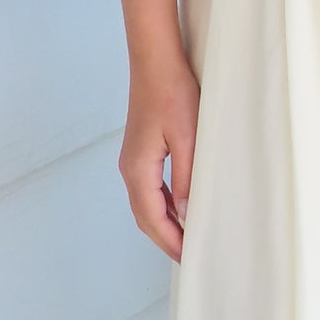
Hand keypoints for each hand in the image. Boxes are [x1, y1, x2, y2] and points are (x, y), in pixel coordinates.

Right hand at [120, 55, 200, 259]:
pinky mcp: (140, 151)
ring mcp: (132, 160)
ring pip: (145, 204)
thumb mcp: (188, 139)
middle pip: (145, 217)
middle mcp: (129, 169)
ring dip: (164, 223)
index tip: (190, 258)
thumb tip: (187, 213)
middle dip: (166, 239)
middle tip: (190, 255)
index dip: (171, 241)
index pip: (153, 219)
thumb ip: (187, 179)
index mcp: (139, 169)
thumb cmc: (173, 94)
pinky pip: (148, 189)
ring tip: (187, 237)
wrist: (155, 62)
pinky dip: (162, 205)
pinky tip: (180, 207)